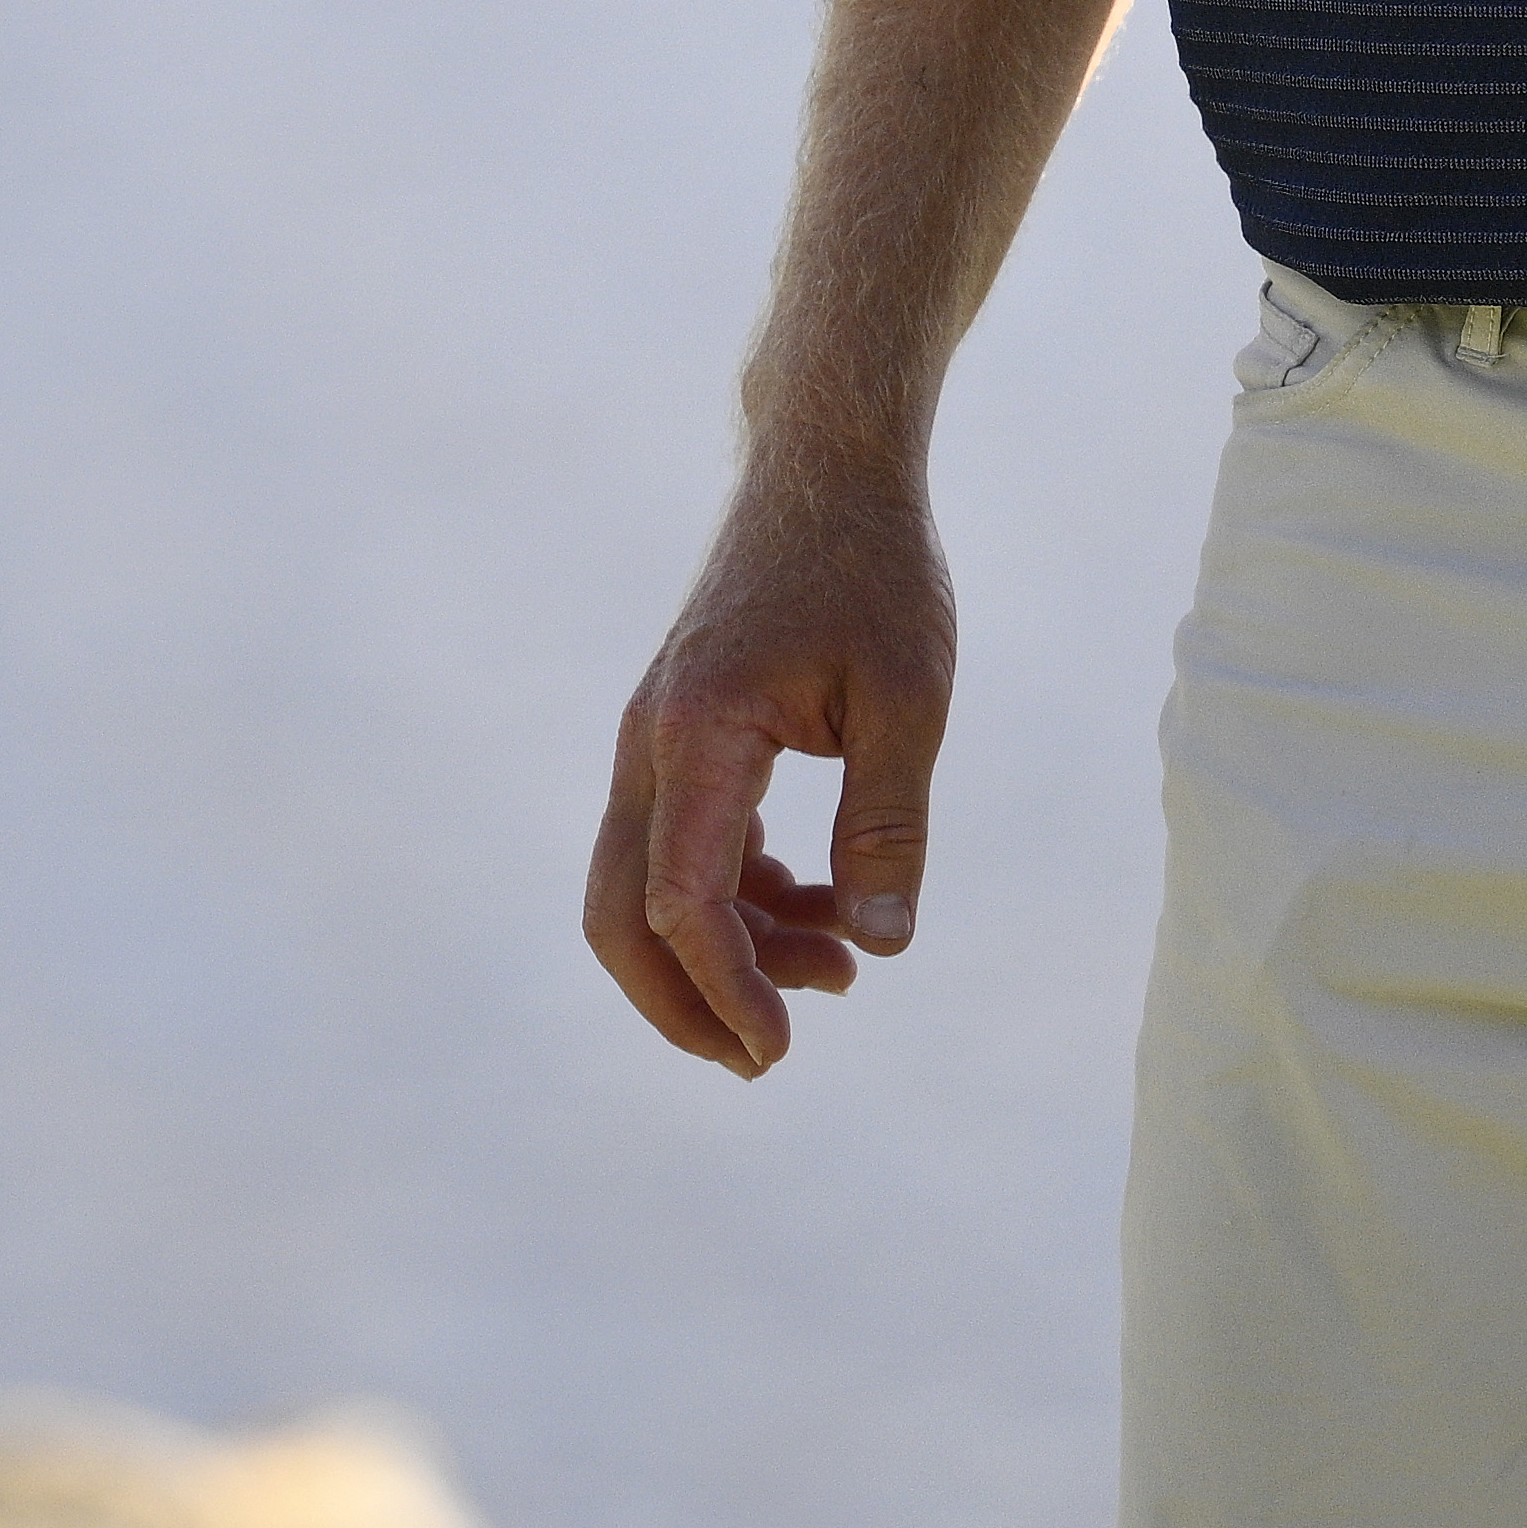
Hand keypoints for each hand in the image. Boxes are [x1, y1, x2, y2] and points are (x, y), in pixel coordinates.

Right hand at [583, 465, 955, 1075]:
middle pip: (620, 914)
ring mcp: (658, 740)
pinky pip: (681, 845)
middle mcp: (653, 744)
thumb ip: (888, 826)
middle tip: (766, 1058)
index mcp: (699, 733)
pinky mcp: (683, 736)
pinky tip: (819, 911)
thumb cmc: (874, 570)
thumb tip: (883, 948)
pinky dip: (736, 896)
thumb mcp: (906, 698)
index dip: (724, 989)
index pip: (680, 899)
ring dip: (726, 950)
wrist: (825, 469)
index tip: (779, 1051)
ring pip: (648, 886)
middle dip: (683, 1003)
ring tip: (841, 972)